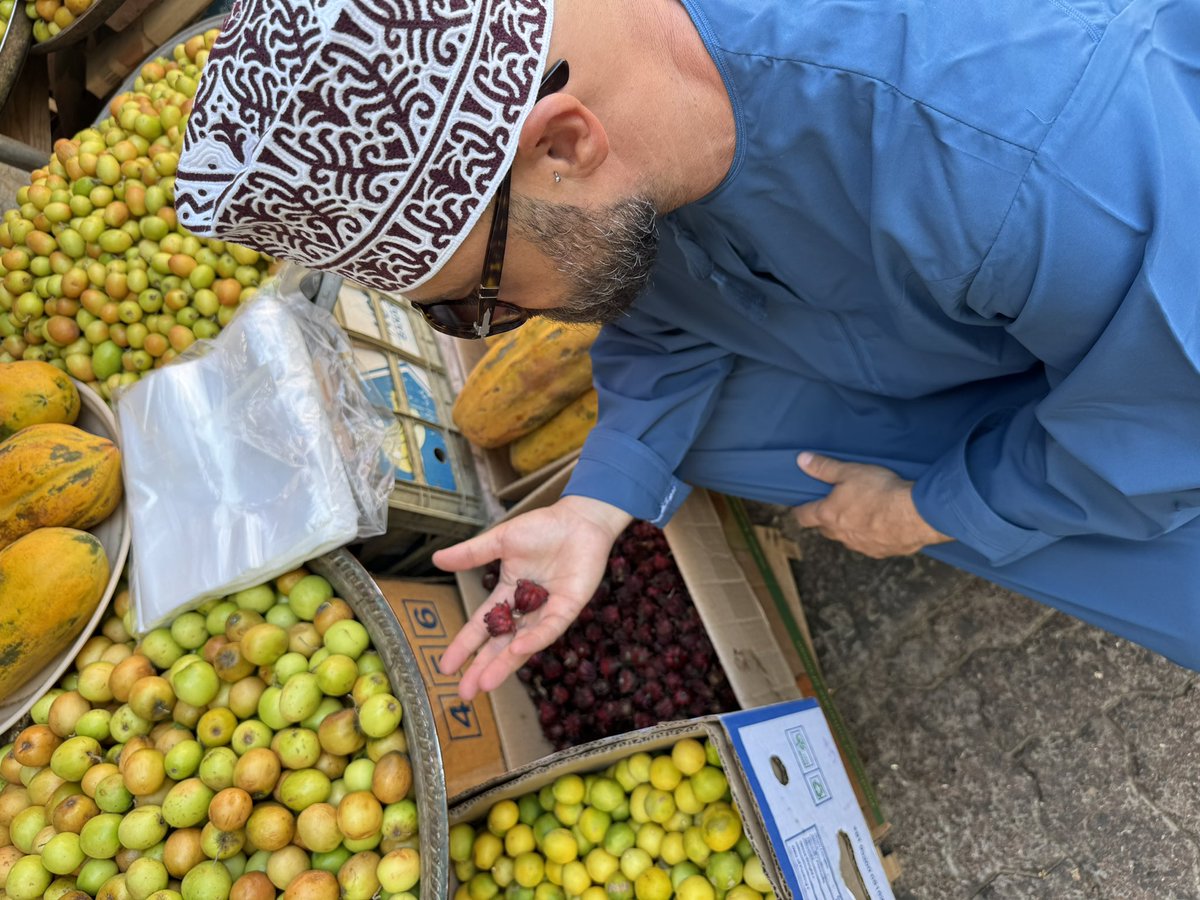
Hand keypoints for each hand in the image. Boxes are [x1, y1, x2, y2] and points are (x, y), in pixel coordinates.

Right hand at [434, 496, 631, 699]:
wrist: (580, 519)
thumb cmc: (543, 527)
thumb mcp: (501, 540)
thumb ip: (471, 554)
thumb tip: (436, 559)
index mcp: (508, 593)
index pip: (482, 626)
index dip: (465, 646)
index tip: (445, 667)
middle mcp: (526, 609)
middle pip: (501, 644)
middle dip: (482, 668)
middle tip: (464, 693)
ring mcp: (548, 611)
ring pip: (523, 644)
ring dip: (505, 664)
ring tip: (485, 683)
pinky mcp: (569, 608)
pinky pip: (550, 628)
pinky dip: (534, 639)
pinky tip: (518, 650)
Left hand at [793, 452, 951, 557]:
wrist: (915, 514)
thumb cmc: (880, 490)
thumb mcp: (849, 471)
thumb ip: (824, 467)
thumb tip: (802, 460)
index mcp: (829, 515)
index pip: (804, 517)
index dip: (800, 511)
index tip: (801, 507)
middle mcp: (841, 535)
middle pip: (825, 530)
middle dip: (826, 519)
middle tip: (834, 506)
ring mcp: (861, 546)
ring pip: (848, 539)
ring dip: (850, 529)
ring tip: (861, 514)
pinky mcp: (881, 552)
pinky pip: (870, 546)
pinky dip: (872, 537)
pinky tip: (882, 526)